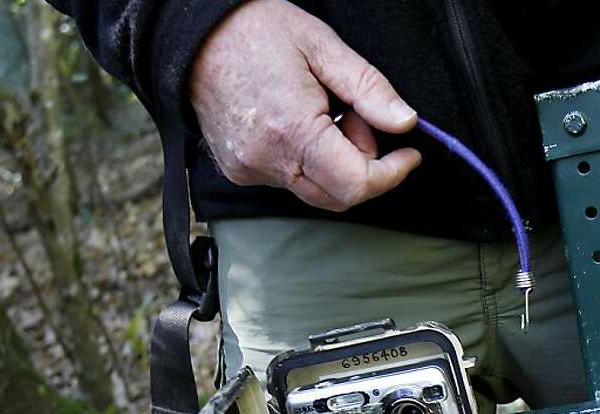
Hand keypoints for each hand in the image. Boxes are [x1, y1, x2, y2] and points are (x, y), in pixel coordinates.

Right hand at [190, 0, 420, 210]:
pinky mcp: (240, 170)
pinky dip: (309, 161)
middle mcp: (268, 160)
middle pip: (339, 196)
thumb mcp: (322, 45)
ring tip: (324, 114)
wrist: (191, 35)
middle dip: (363, 165)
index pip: (356, 184)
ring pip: (316, 191)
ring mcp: (250, 169)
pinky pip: (291, 181)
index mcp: (292, 130)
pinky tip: (299, 123)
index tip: (408, 155)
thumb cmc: (253, 31)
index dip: (391, 174)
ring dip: (336, 162)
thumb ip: (369, 89)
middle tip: (355, 118)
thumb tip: (404, 122)